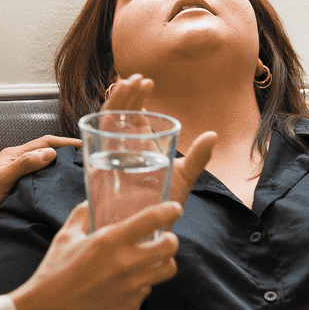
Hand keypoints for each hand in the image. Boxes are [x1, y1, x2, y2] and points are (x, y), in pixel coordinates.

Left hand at [0, 135, 76, 234]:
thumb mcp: (3, 178)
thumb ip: (25, 164)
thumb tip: (50, 153)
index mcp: (13, 155)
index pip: (44, 142)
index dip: (65, 142)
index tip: (83, 145)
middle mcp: (15, 161)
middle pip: (45, 151)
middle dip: (65, 151)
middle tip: (85, 158)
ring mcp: (16, 173)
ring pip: (42, 164)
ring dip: (58, 165)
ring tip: (76, 172)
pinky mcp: (16, 186)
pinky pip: (38, 177)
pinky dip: (50, 178)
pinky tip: (57, 187)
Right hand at [10, 200, 180, 309]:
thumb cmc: (52, 275)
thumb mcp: (64, 238)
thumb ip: (80, 216)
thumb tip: (88, 203)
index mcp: (109, 242)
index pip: (153, 219)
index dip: (169, 210)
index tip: (173, 208)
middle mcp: (126, 264)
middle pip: (170, 247)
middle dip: (170, 239)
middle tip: (162, 238)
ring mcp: (131, 288)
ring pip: (167, 270)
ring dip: (163, 262)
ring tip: (151, 260)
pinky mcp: (130, 307)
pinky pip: (148, 290)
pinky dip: (143, 283)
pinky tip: (128, 282)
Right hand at [82, 74, 217, 205]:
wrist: (146, 229)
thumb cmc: (161, 206)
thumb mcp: (183, 177)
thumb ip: (198, 157)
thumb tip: (212, 134)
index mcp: (139, 147)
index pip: (134, 115)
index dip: (138, 97)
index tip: (148, 83)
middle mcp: (123, 148)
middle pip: (120, 112)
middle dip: (127, 93)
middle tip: (140, 79)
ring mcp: (111, 155)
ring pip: (108, 120)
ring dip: (116, 101)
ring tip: (129, 83)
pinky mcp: (101, 165)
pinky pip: (96, 138)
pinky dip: (102, 121)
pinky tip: (111, 107)